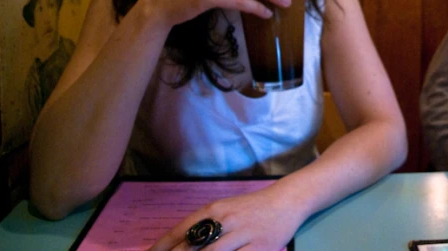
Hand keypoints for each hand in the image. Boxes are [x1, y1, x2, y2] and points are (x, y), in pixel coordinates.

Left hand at [149, 186, 302, 250]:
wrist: (286, 201)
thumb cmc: (252, 208)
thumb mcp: (226, 210)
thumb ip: (204, 226)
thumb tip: (181, 244)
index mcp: (214, 210)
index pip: (180, 231)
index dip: (161, 247)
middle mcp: (225, 221)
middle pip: (192, 247)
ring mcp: (242, 234)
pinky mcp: (259, 248)